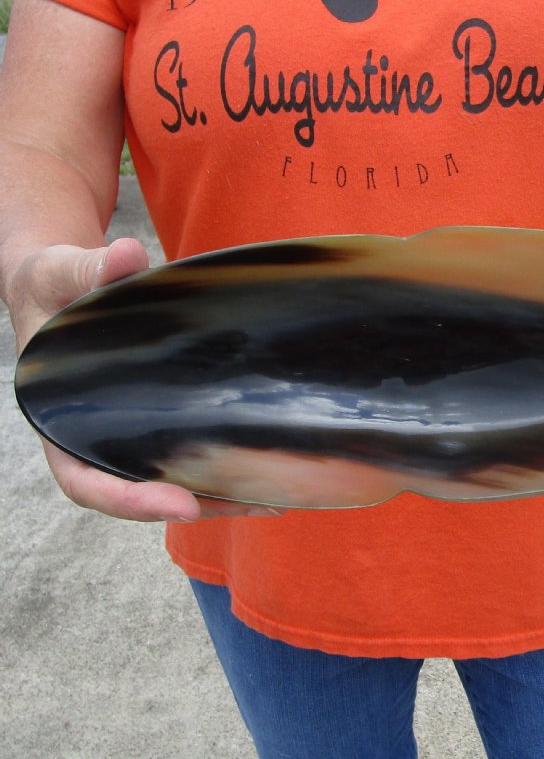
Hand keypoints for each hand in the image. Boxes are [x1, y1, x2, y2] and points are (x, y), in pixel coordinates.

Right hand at [8, 238, 282, 520]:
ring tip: (274, 499)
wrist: (65, 286)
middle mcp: (97, 437)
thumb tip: (127, 254)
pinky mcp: (160, 416)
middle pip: (141, 492)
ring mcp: (131, 432)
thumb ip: (87, 269)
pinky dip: (224, 465)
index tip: (181, 505)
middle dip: (197, 504)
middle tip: (252, 503)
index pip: (84, 479)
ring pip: (172, 480)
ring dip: (222, 495)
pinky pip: (189, 451)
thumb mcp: (58, 273)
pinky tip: (267, 467)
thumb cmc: (53, 285)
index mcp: (60, 419)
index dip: (128, 500)